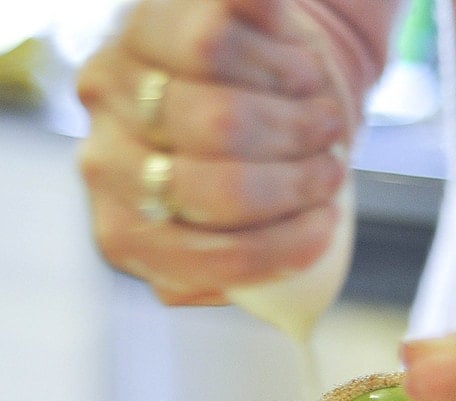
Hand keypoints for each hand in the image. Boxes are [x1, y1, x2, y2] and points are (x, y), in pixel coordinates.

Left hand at [77, 0, 350, 303]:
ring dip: (299, 125)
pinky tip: (302, 75)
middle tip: (332, 175)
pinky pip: (222, 45)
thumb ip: (228, 274)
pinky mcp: (150, 20)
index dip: (281, 248)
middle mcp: (106, 160)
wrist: (226, 77)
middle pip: (220, 188)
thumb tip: (262, 300)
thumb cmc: (235, 169)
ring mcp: (121, 87)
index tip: (327, 230)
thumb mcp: (220, 240)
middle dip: (296, 185)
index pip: (206, 260)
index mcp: (126, 233)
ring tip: (327, 126)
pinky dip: (283, 64)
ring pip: (223, 119)